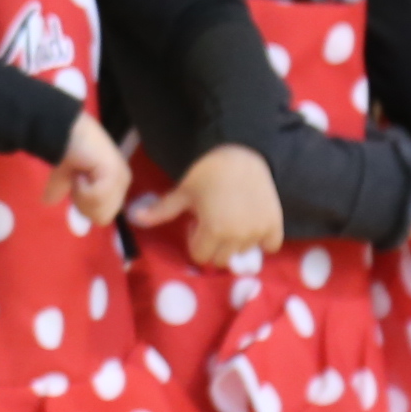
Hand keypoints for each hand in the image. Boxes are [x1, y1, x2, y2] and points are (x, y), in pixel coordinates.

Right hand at [44, 113, 132, 228]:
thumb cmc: (65, 148)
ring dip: (82, 195)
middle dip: (84, 203)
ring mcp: (121, 178)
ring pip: (101, 211)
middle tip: (78, 179)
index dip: (84, 206)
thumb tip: (49, 202)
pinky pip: (96, 198)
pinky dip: (81, 188)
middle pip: (104, 218)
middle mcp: (123, 181)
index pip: (103, 216)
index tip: (77, 183)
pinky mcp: (114, 174)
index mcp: (116, 184)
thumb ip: (62, 190)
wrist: (63, 129)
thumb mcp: (64, 176)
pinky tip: (80, 171)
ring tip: (79, 174)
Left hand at [130, 143, 281, 266]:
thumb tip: (135, 219)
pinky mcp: (275, 223)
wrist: (240, 152)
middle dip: (214, 246)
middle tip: (214, 223)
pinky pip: (269, 246)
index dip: (194, 241)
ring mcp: (258, 231)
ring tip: (231, 219)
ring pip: (243, 252)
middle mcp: (237, 236)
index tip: (197, 223)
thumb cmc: (206, 172)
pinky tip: (252, 225)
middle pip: (221, 259)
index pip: (200, 256)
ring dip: (236, 242)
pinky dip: (262, 240)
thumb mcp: (183, 192)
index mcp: (213, 230)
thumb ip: (162, 210)